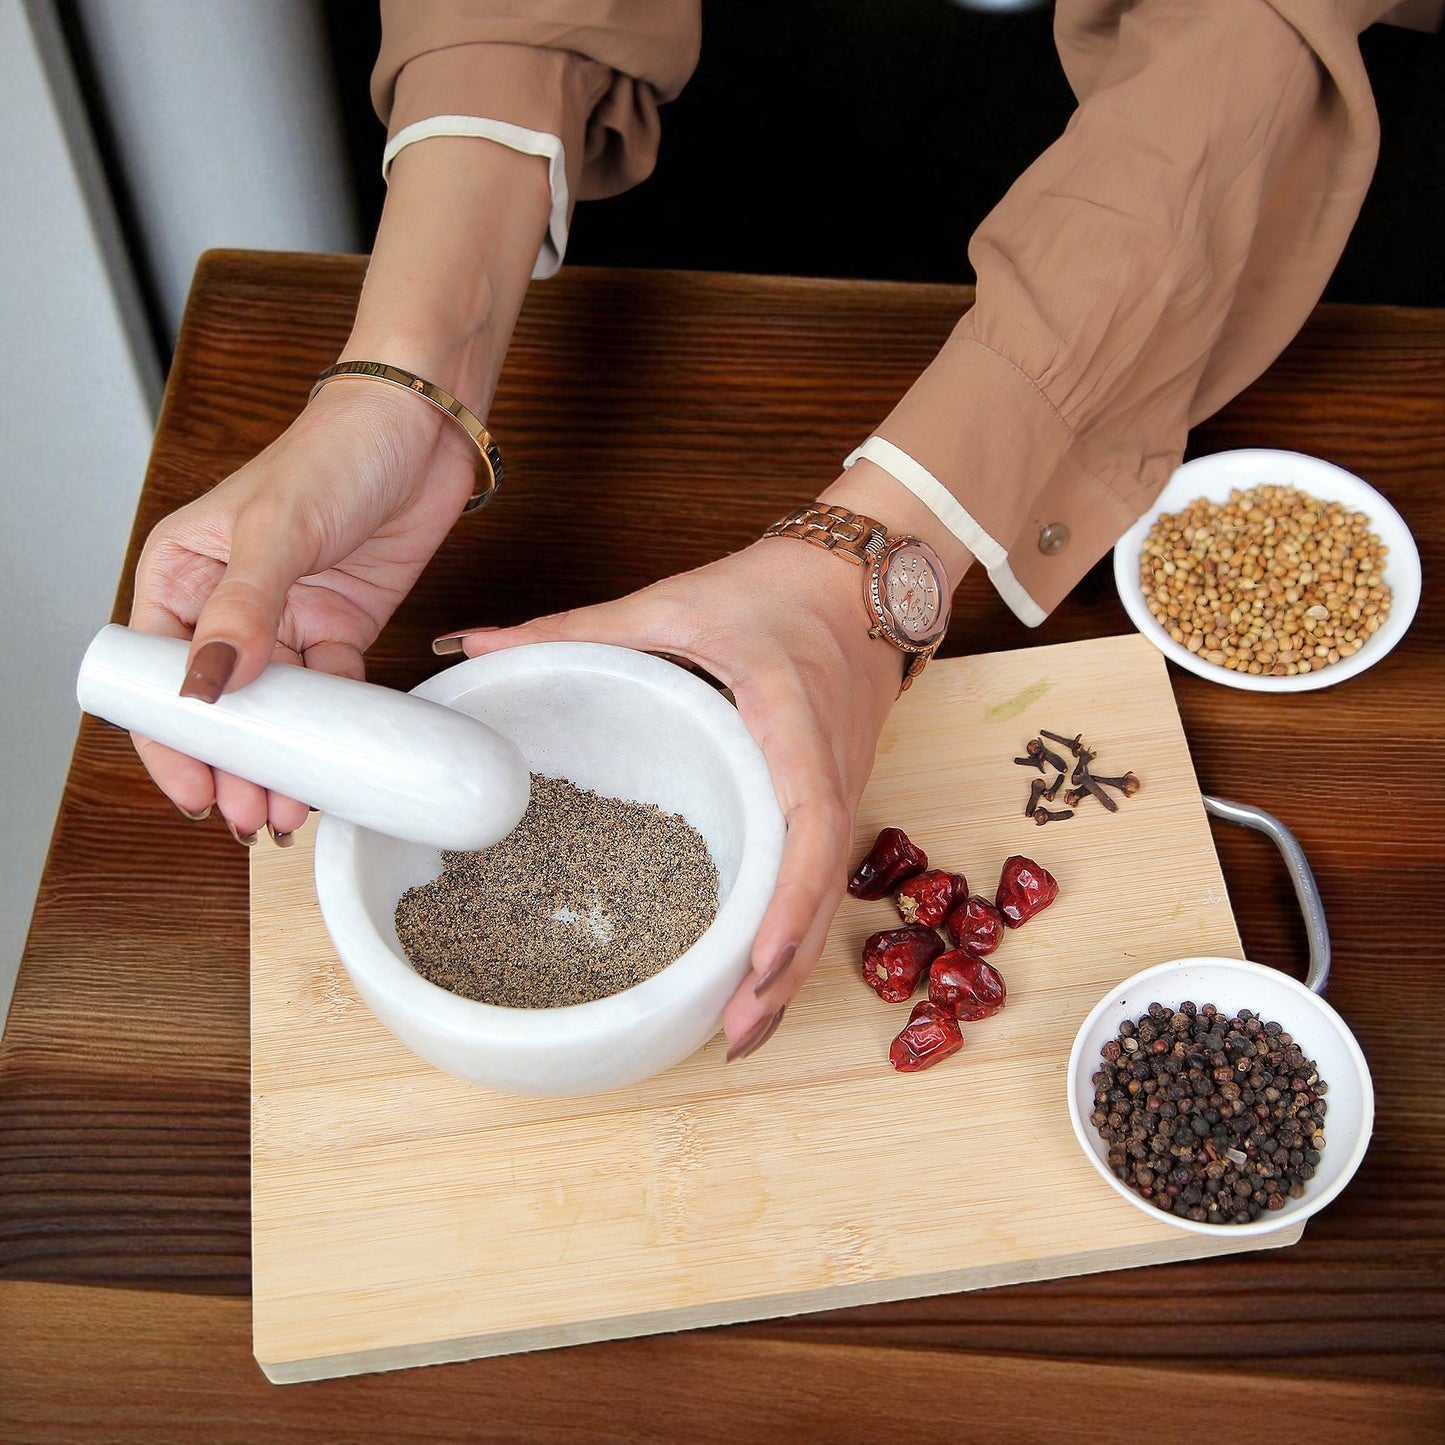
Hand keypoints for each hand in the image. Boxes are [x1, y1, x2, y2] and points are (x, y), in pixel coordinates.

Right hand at [129, 382, 476, 841]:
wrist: (424, 428)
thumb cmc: (336, 452)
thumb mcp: (277, 531)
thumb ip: (242, 613)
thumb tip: (205, 689)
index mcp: (183, 573)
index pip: (158, 672)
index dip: (172, 738)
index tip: (196, 791)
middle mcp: (228, 603)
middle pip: (221, 704)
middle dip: (234, 765)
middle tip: (254, 819)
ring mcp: (287, 619)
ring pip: (278, 710)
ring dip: (285, 759)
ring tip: (293, 811)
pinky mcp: (340, 627)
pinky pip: (332, 693)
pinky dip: (335, 730)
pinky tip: (339, 764)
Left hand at [436, 539, 907, 1055]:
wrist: (858, 577)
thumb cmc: (775, 592)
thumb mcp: (673, 603)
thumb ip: (575, 628)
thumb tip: (472, 645)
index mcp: (794, 725)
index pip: (808, 826)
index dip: (787, 903)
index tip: (755, 963)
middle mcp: (831, 770)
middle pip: (820, 889)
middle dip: (783, 969)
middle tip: (730, 1034)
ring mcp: (844, 788)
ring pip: (827, 895)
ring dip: (791, 964)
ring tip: (740, 1028)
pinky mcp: (836, 795)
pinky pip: (823, 875)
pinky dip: (795, 930)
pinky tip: (759, 970)